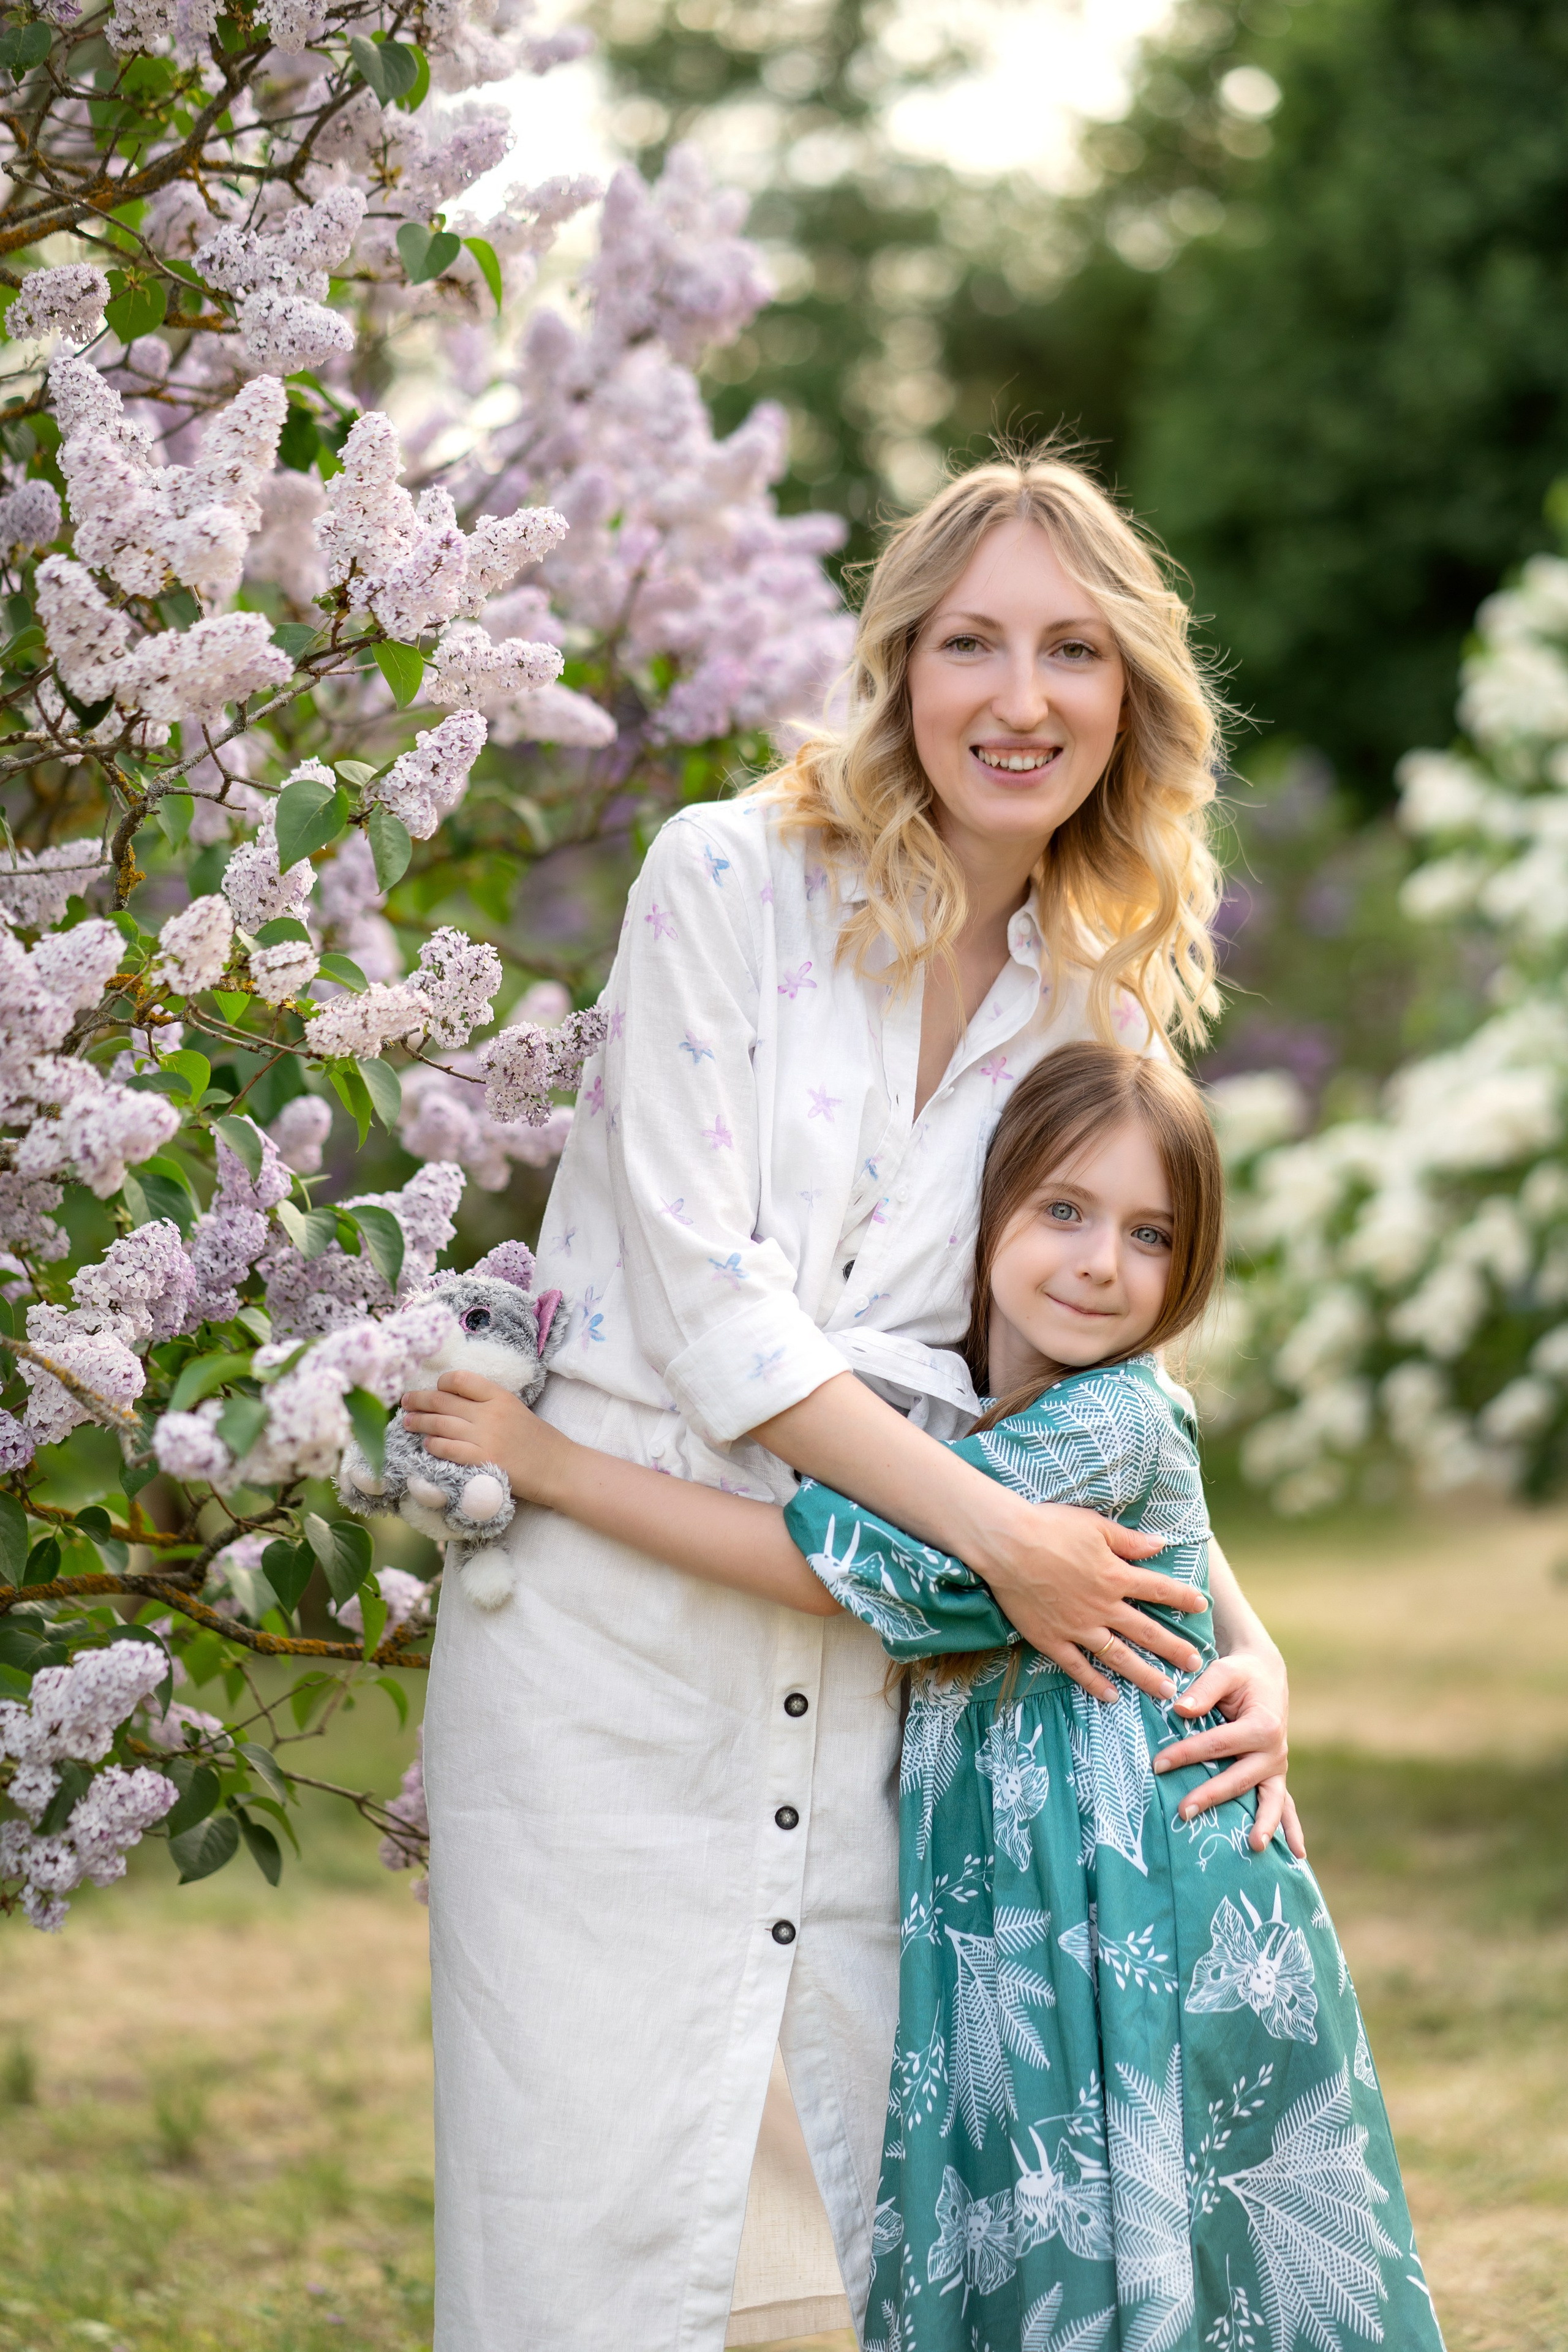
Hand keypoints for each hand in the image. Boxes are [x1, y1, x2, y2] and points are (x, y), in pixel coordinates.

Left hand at [401, 1371, 568, 1504]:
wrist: (559, 1468)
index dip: (442, 1382)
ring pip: (441, 1424)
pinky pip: (448, 1449)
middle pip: (444, 1400)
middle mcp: (490, 1413)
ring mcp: (486, 1437)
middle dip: (419, 1400)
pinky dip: (434, 1445)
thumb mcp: (517, 1410)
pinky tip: (427, 1445)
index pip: (462, 1379)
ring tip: (408, 1422)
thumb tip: (455, 1403)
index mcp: (500, 1396)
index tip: (434, 1388)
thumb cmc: (539, 1441)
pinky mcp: (483, 1460)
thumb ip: (489, 1404)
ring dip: (419, 1423)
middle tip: (406, 1402)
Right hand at [971, 1497, 1209, 1706]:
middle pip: (1146, 1632)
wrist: (1007, 1544)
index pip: (1158, 1588)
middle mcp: (1103, 1607)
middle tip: (1195, 1664)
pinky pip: (1078, 1667)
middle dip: (1174, 1648)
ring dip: (1145, 1675)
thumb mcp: (1095, 1525)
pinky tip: (1110, 1695)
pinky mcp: (1052, 1639)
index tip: (1202, 1606)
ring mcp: (1078, 1627)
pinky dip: (1094, 1683)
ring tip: (1166, 1691)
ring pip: (1119, 1657)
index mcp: (1115, 1576)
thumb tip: (1161, 1545)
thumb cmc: (1050, 1527)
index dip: (1182, 1597)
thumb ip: (1130, 1541)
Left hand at [1153, 1647, 1304, 1856]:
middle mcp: (1274, 1750)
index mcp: (1262, 1725)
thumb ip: (1203, 1689)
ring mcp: (1277, 1767)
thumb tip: (1180, 1710)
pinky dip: (1289, 1828)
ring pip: (1271, 1800)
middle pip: (1239, 1779)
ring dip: (1263, 1824)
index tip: (1157, 1765)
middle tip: (1182, 1812)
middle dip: (1210, 1796)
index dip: (1186, 1754)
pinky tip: (1296, 1854)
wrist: (1266, 1675)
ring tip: (1254, 1846)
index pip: (1217, 1745)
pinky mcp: (1275, 1776)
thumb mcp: (1223, 1671)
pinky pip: (1284, 1805)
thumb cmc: (1240, 1674)